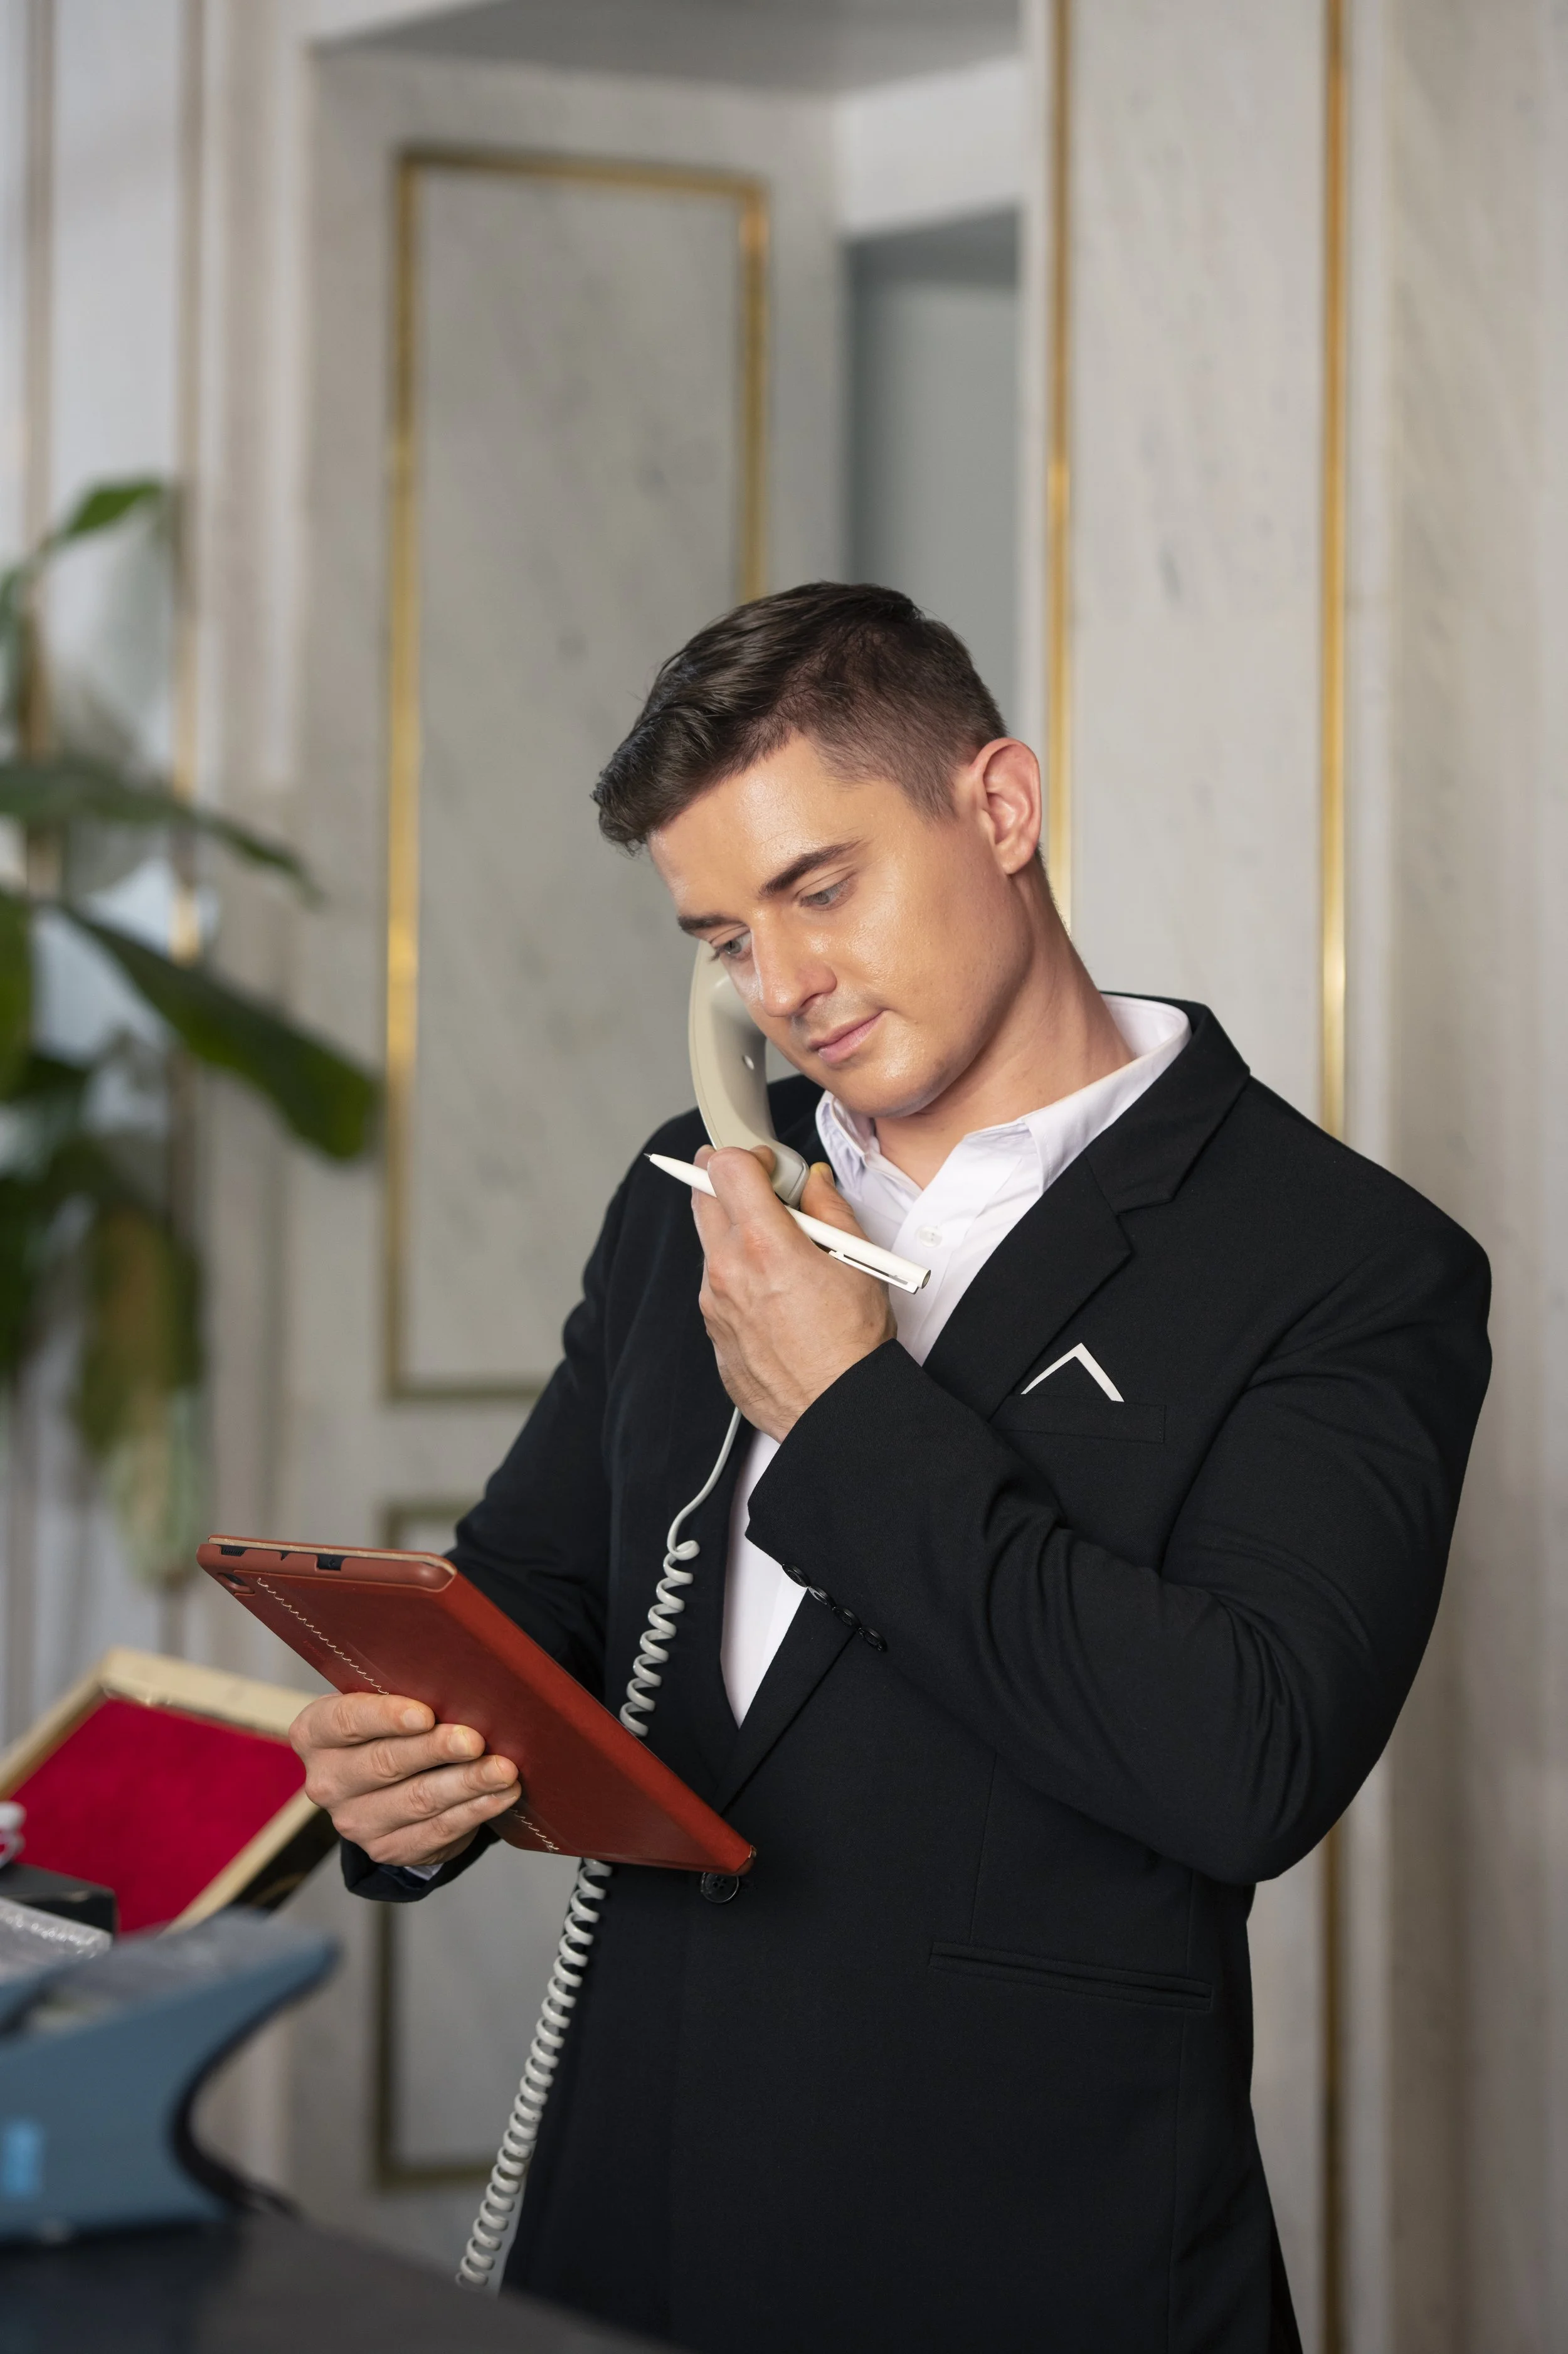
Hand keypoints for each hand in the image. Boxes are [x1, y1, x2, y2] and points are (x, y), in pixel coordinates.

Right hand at [290, 1691, 520, 1870]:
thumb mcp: (381, 1702)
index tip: (425, 1715)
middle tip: (475, 1740)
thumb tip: (461, 1684)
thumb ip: (403, 1691)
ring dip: (467, 1783)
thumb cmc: (389, 1727)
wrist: (382, 1787)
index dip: (385, 1717)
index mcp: (315, 1734)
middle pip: (385, 1763)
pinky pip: (437, 1830)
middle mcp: (327, 1782)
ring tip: (503, 1769)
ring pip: (417, 1800)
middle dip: (435, 1750)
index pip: (346, 1722)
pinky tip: (501, 1795)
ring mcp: (354, 1822)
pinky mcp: (387, 1849)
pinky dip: (475, 1810)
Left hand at [692, 1147, 894, 1441]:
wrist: (836, 1410)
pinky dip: (735, 1276)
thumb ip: (831, 1209)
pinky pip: (715, 1288)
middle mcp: (728, 1272)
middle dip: (725, 1181)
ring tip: (776, 1249)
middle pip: (704, 1199)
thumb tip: (816, 1183)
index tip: (764, 1163)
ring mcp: (713, 1305)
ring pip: (709, 1246)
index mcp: (764, 1246)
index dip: (746, 1155)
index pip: (726, 1168)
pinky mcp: (713, 1333)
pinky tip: (771, 1291)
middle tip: (752, 1183)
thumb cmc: (852, 1345)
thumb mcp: (858, 1262)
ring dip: (732, 1233)